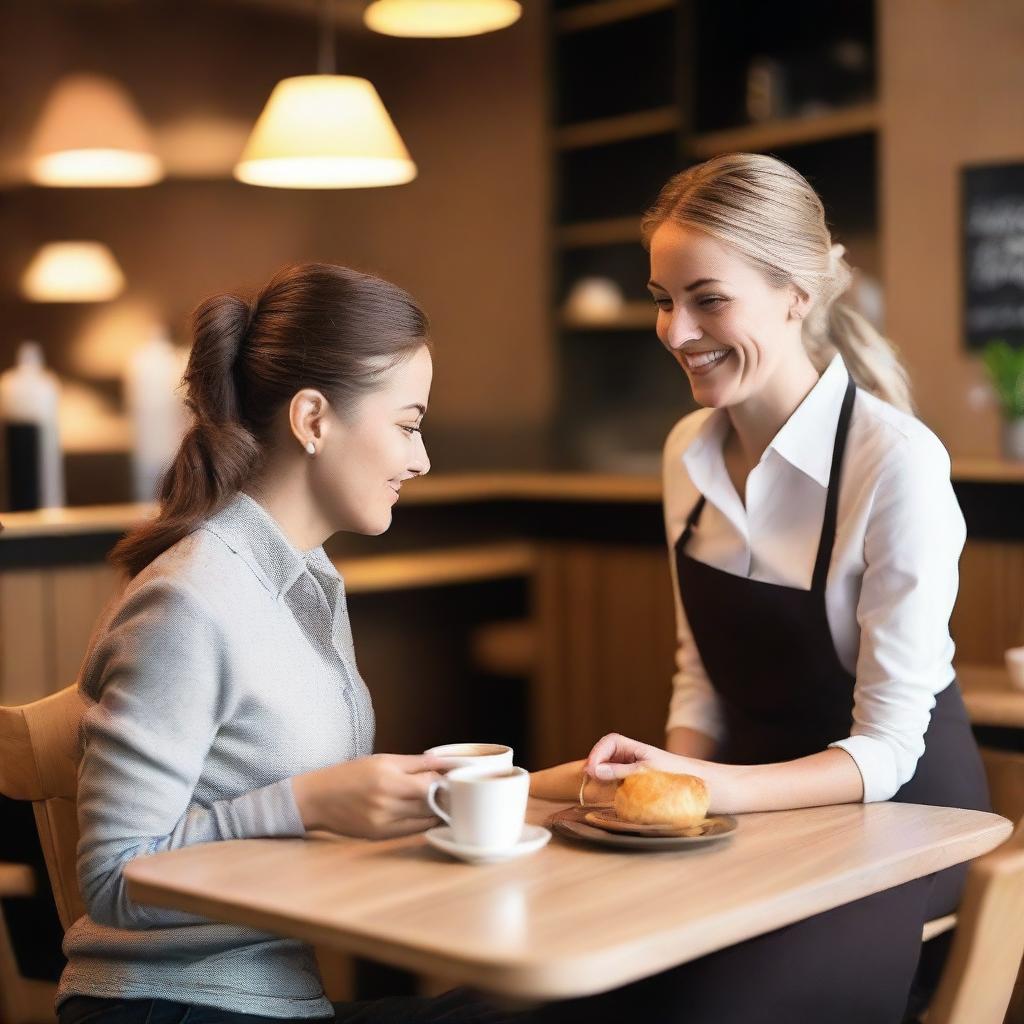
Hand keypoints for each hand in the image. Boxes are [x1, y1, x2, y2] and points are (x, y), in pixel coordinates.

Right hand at [292, 754, 444, 838]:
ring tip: (439, 801)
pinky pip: (412, 831)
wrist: (317, 798)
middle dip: (444, 795)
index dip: (445, 780)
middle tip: (451, 790)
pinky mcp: (380, 836)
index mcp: (388, 778)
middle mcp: (386, 801)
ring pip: (425, 818)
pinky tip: (425, 815)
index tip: (451, 777)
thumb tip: (444, 762)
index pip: (431, 783)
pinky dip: (423, 823)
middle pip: (430, 802)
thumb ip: (416, 763)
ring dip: (436, 810)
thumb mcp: (382, 760)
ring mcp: (383, 821)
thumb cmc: (350, 774)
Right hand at [585, 733, 702, 782]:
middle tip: (589, 780)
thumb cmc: (673, 776)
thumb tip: (593, 770)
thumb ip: (618, 771)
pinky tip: (611, 795)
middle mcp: (632, 756)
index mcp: (635, 748)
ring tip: (598, 788)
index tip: (591, 768)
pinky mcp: (634, 784)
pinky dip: (611, 787)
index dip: (597, 752)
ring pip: (609, 769)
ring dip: (602, 777)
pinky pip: (617, 782)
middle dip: (596, 765)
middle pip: (606, 754)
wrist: (697, 788)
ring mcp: (632, 770)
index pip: (610, 742)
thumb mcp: (643, 773)